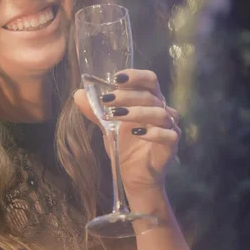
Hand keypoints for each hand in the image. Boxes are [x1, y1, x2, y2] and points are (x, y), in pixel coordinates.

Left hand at [73, 69, 180, 194]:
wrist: (133, 174)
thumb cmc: (125, 144)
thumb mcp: (107, 126)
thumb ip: (95, 110)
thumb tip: (78, 94)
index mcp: (149, 101)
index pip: (149, 80)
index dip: (135, 76)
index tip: (116, 78)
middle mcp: (162, 110)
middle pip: (151, 95)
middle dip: (127, 95)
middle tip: (107, 99)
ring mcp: (169, 127)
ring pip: (159, 113)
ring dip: (136, 112)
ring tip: (115, 115)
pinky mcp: (171, 145)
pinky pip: (167, 134)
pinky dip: (152, 132)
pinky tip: (135, 133)